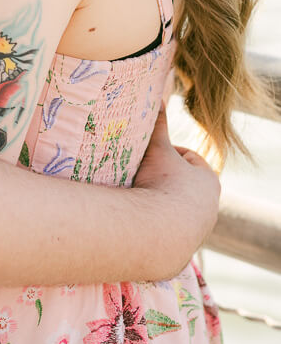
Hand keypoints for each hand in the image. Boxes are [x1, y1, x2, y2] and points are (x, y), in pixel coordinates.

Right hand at [133, 105, 220, 274]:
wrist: (157, 233)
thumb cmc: (161, 185)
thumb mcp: (157, 148)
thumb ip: (158, 124)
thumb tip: (157, 96)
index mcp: (209, 180)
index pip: (189, 159)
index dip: (167, 153)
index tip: (147, 154)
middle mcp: (209, 206)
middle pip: (182, 185)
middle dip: (162, 178)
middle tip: (138, 174)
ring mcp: (197, 229)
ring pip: (175, 208)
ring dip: (158, 201)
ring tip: (135, 196)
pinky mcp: (182, 247)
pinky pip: (166, 229)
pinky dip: (154, 222)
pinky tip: (137, 217)